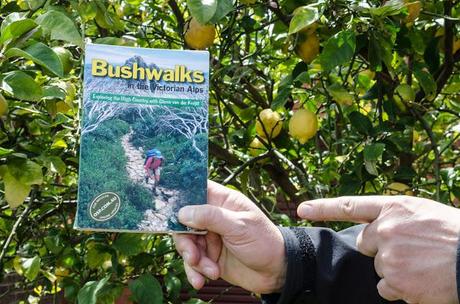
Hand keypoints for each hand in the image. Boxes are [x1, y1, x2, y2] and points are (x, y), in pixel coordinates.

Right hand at [173, 181, 285, 293]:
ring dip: (193, 260)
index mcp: (222, 201)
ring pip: (187, 243)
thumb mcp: (239, 227)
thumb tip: (183, 212)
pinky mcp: (209, 256)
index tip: (170, 211)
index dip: (181, 197)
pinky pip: (193, 262)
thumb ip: (211, 217)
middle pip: (184, 222)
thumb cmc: (264, 242)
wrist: (276, 272)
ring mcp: (210, 236)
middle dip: (186, 241)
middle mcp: (213, 217)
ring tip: (209, 271)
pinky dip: (195, 271)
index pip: (196, 190)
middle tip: (193, 256)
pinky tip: (202, 280)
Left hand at [298, 195, 459, 303]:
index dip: (323, 208)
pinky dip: (400, 288)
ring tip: (422, 265)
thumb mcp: (423, 213)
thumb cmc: (454, 233)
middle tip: (408, 250)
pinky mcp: (394, 282)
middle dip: (378, 248)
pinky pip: (385, 288)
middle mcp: (385, 229)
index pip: (349, 206)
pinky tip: (421, 281)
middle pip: (363, 243)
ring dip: (394, 269)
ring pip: (378, 267)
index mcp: (394, 208)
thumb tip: (379, 229)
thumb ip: (396, 218)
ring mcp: (389, 256)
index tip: (301, 210)